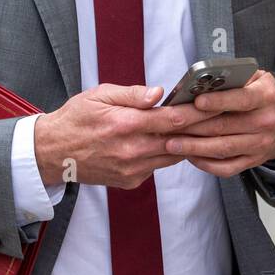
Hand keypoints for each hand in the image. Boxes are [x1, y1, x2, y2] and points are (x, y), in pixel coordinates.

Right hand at [34, 83, 213, 189]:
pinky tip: (168, 142)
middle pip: (179, 140)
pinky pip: (158, 166)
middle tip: (221, 117)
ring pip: (173, 155)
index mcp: (125, 124)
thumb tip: (159, 93)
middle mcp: (132, 150)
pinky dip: (165, 153)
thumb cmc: (75, 119)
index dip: (197, 112)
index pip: (172, 119)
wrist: (53, 153)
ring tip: (203, 128)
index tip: (215, 104)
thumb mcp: (99, 95)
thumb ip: (132, 94)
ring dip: (188, 143)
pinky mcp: (131, 181)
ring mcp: (132, 169)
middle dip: (201, 128)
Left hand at [162, 69, 274, 176]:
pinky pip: (227, 167)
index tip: (196, 102)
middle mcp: (265, 122)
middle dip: (193, 126)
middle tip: (168, 124)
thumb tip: (201, 81)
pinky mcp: (253, 161)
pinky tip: (189, 157)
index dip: (218, 101)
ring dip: (194, 147)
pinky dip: (206, 164)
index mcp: (266, 96)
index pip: (241, 99)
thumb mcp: (256, 78)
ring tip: (171, 144)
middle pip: (225, 126)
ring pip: (223, 148)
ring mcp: (260, 144)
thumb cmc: (262, 95)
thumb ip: (233, 78)